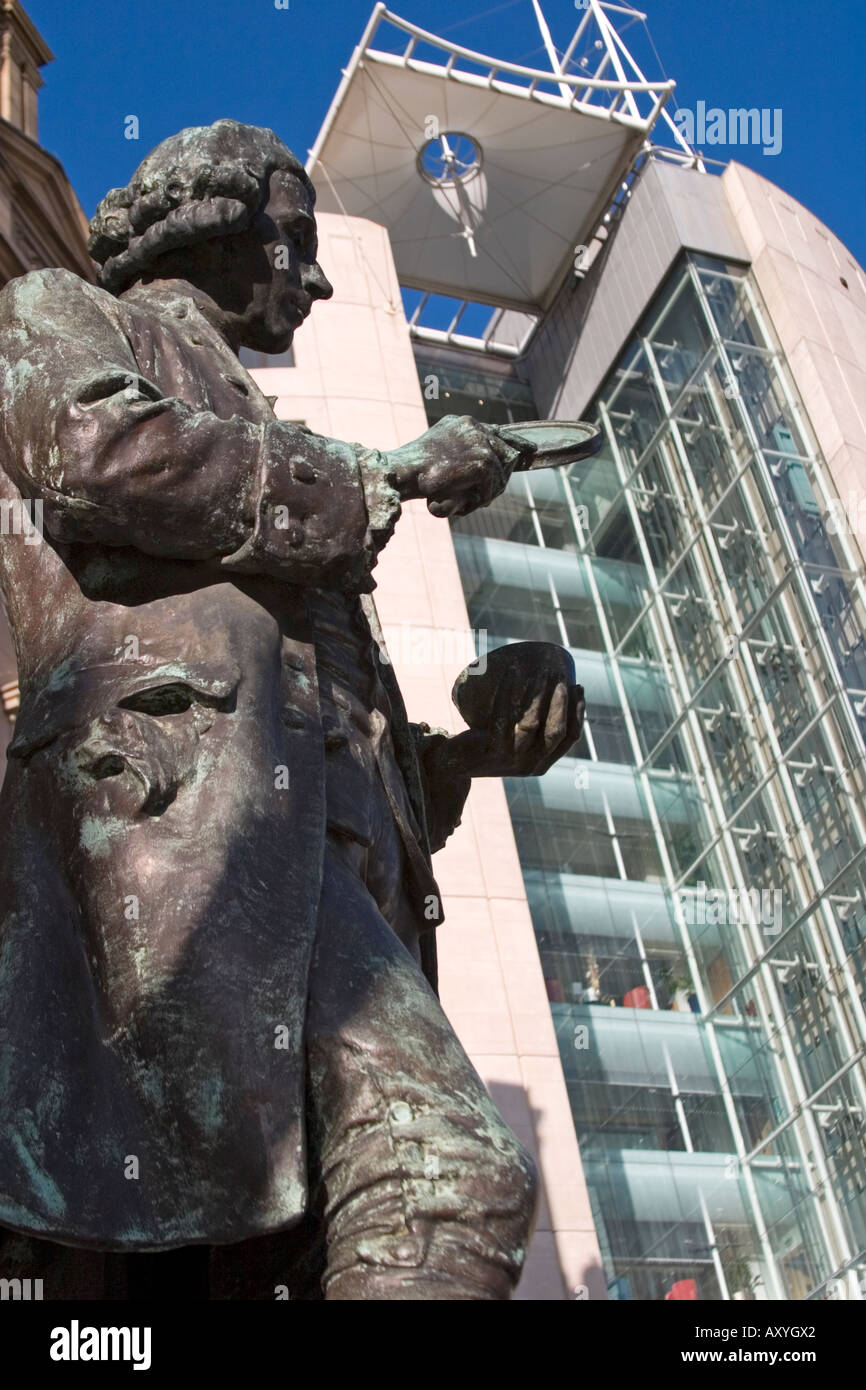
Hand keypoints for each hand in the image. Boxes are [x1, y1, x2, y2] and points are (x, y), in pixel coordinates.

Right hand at [385, 415, 533, 517]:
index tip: (528, 451)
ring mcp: (480, 444)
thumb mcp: (438, 454)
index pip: (498, 432)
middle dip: (501, 477)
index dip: (516, 444)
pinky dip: (476, 502)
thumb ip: (459, 454)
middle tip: (488, 496)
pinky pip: (490, 490)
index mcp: (463, 423)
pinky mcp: (482, 462)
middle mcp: (474, 427)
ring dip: (487, 492)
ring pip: (500, 475)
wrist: (403, 473)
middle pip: (507, 454)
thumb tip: (481, 471)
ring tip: (466, 501)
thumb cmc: (413, 470)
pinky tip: (461, 504)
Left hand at [428, 643, 584, 780]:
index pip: (569, 738)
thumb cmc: (485, 745)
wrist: (451, 763)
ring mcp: (510, 760)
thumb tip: (552, 687)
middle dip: (562, 701)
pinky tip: (512, 672)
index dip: (578, 712)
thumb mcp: (514, 741)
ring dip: (538, 693)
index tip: (578, 686)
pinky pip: (505, 717)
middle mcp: (530, 766)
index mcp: (541, 764)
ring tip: (539, 670)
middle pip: (556, 731)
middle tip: (560, 674)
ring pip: (532, 723)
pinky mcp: (491, 750)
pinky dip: (510, 691)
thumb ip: (532, 726)